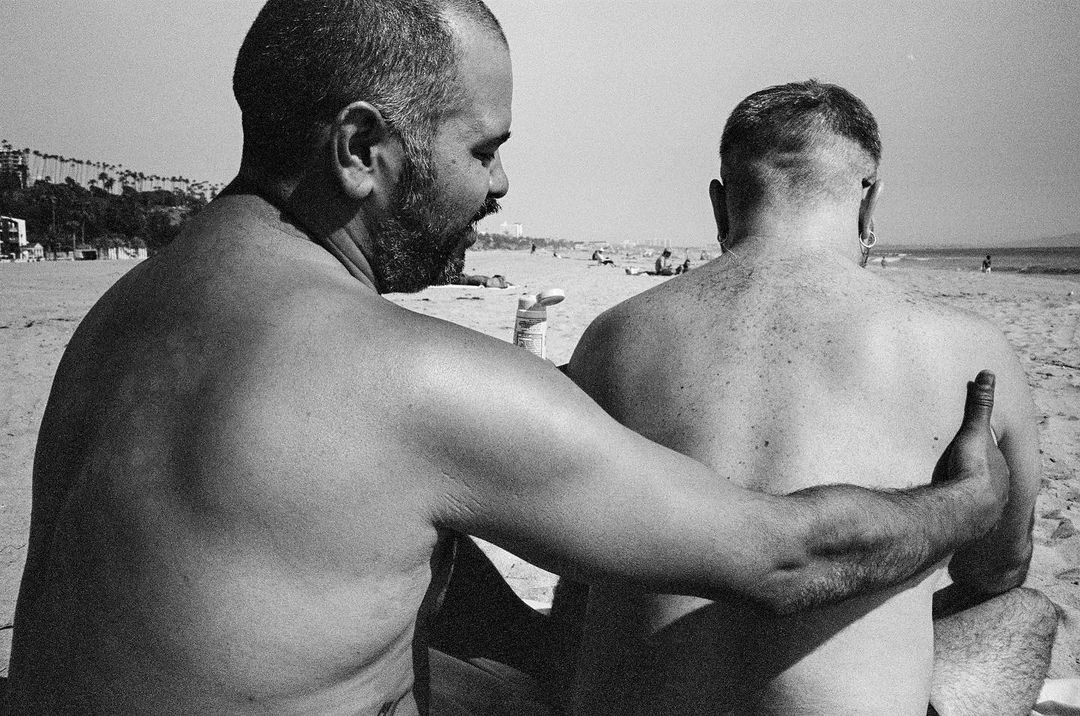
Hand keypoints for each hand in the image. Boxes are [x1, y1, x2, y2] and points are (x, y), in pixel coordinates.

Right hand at [931, 371, 1005, 511]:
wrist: (967, 506)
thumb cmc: (972, 467)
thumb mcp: (975, 429)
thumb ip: (980, 404)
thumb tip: (987, 374)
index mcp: (1001, 470)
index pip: (994, 461)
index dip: (985, 457)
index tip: (974, 456)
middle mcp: (1000, 492)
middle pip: (991, 484)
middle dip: (981, 481)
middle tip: (965, 477)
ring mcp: (990, 512)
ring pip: (984, 504)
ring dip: (972, 502)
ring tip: (958, 500)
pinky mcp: (974, 529)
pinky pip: (971, 522)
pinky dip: (964, 519)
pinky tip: (954, 519)